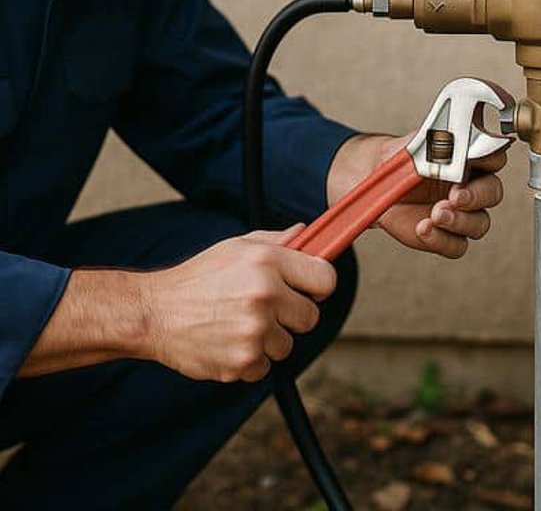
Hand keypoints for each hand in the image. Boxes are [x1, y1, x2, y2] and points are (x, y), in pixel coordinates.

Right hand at [143, 226, 335, 382]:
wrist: (155, 312)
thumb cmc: (198, 277)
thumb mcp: (236, 247)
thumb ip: (276, 241)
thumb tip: (306, 234)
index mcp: (267, 262)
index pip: (325, 279)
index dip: (318, 285)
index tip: (308, 289)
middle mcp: (265, 295)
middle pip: (310, 317)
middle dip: (292, 314)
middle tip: (266, 308)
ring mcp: (254, 331)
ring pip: (287, 344)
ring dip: (269, 338)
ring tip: (239, 323)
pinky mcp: (242, 362)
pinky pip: (265, 366)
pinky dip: (250, 359)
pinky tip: (228, 340)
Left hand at [327, 133, 505, 258]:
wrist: (374, 182)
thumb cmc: (398, 161)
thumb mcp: (413, 146)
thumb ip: (432, 147)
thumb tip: (447, 147)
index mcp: (468, 158)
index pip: (494, 157)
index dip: (489, 160)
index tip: (470, 163)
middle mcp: (470, 186)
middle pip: (492, 193)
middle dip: (475, 196)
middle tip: (454, 197)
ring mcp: (461, 214)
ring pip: (479, 223)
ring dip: (459, 221)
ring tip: (435, 214)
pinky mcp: (446, 236)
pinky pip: (456, 245)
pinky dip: (441, 239)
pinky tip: (423, 228)